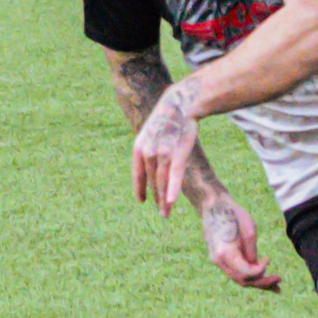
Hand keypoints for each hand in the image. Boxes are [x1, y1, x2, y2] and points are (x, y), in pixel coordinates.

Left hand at [132, 83, 201, 210]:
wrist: (179, 104)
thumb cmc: (166, 119)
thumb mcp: (150, 132)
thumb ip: (149, 149)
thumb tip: (149, 162)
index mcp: (139, 148)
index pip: (138, 175)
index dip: (140, 189)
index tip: (142, 201)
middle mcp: (148, 153)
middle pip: (153, 182)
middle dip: (156, 199)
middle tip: (162, 212)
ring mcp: (162, 153)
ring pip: (162, 183)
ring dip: (164, 201)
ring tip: (166, 213)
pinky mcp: (178, 153)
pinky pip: (174, 176)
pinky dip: (173, 190)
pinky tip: (171, 202)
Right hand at [199, 195, 278, 291]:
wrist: (214, 206)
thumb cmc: (233, 214)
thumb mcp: (249, 230)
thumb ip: (252, 252)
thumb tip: (258, 269)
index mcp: (224, 253)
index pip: (244, 272)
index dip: (259, 271)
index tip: (268, 259)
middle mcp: (219, 261)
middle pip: (242, 280)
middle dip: (261, 282)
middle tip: (279, 282)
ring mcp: (218, 261)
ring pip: (239, 278)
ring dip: (257, 282)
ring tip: (276, 286)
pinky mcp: (222, 259)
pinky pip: (236, 271)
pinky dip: (250, 275)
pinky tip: (264, 277)